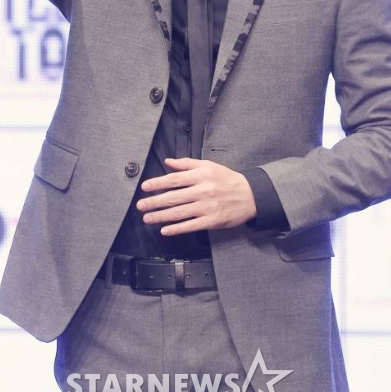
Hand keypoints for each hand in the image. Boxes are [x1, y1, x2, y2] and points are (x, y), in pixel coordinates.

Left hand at [136, 157, 256, 234]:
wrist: (250, 195)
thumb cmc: (227, 179)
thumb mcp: (208, 166)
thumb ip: (187, 164)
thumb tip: (168, 161)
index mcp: (201, 175)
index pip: (174, 179)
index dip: (158, 183)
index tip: (144, 187)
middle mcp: (202, 191)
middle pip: (173, 197)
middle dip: (154, 202)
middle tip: (140, 205)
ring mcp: (207, 207)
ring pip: (179, 212)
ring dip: (161, 216)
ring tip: (148, 218)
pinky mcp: (212, 220)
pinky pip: (191, 225)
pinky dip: (176, 229)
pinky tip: (165, 230)